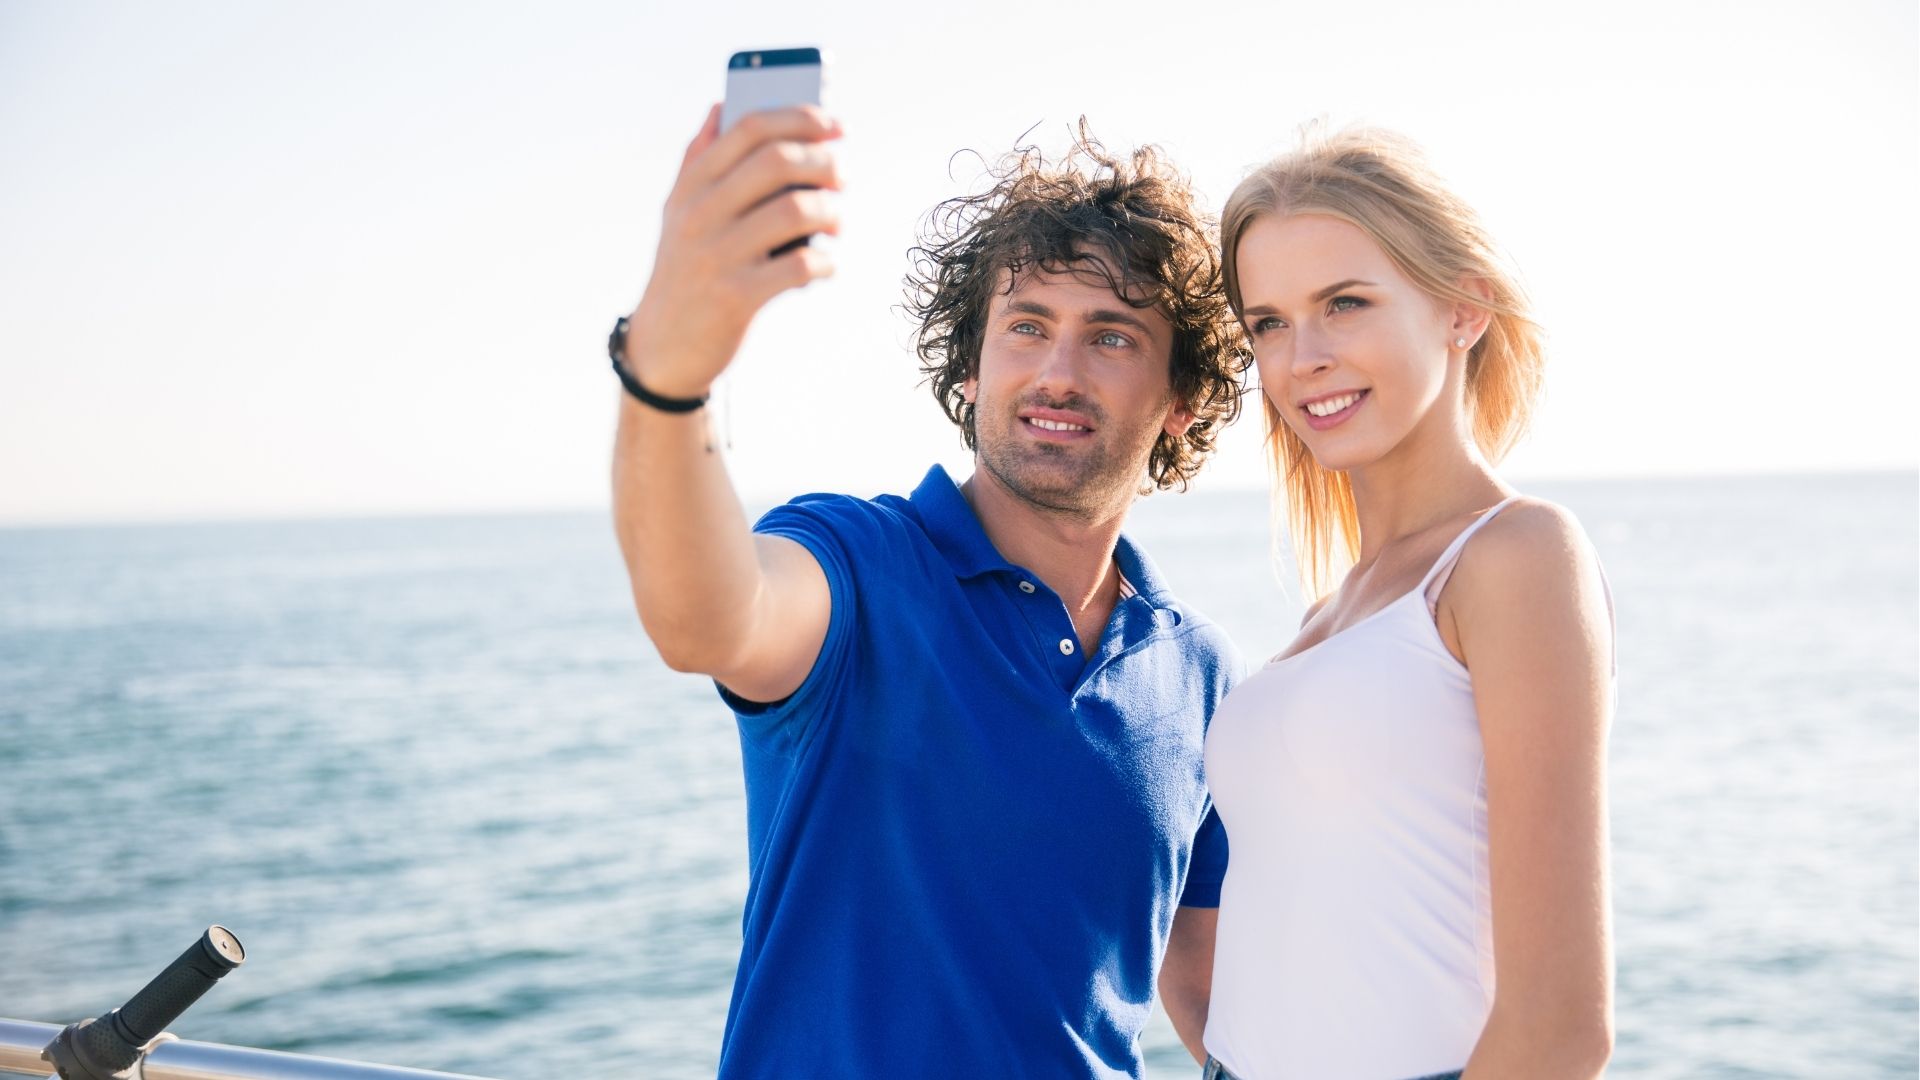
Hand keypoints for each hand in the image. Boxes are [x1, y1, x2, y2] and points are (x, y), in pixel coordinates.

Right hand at [625, 104, 843, 398]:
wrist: (663, 348)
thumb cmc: (685, 270)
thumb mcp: (678, 211)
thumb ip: (698, 158)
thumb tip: (719, 105)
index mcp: (691, 185)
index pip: (749, 128)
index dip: (800, 118)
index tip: (835, 126)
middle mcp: (700, 213)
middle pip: (777, 161)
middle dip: (825, 162)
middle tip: (843, 177)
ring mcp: (717, 255)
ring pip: (795, 210)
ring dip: (831, 212)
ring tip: (837, 224)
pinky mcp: (736, 297)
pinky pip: (800, 266)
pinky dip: (826, 263)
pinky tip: (825, 266)